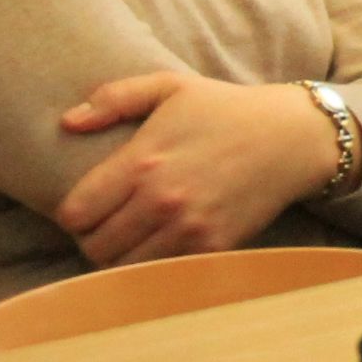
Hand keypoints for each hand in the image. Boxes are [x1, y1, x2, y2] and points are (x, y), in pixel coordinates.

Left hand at [55, 73, 351, 265]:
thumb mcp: (170, 87)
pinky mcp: (216, 247)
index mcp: (141, 161)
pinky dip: (157, 267)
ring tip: (133, 242)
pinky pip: (166, 274)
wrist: (294, 137)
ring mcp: (190, 228)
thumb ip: (113, 98)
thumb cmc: (228, 109)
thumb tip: (67, 122)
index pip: (75, 213)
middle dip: (94, 240)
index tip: (88, 208)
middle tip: (109, 228)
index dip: (73, 214)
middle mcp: (161, 200)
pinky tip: (163, 247)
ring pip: (126, 269)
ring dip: (123, 258)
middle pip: (95, 248)